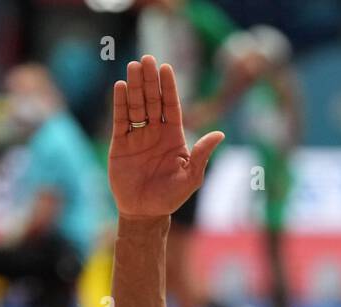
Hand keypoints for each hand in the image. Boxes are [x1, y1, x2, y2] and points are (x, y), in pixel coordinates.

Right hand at [108, 55, 224, 218]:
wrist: (145, 213)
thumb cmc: (171, 196)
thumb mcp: (191, 177)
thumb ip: (202, 154)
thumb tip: (220, 133)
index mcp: (174, 137)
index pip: (172, 106)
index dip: (169, 87)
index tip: (166, 68)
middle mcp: (155, 132)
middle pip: (152, 100)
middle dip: (150, 80)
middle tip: (147, 59)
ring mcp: (137, 136)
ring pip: (136, 106)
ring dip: (134, 86)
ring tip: (133, 66)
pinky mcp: (120, 144)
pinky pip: (120, 120)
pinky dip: (120, 103)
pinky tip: (120, 87)